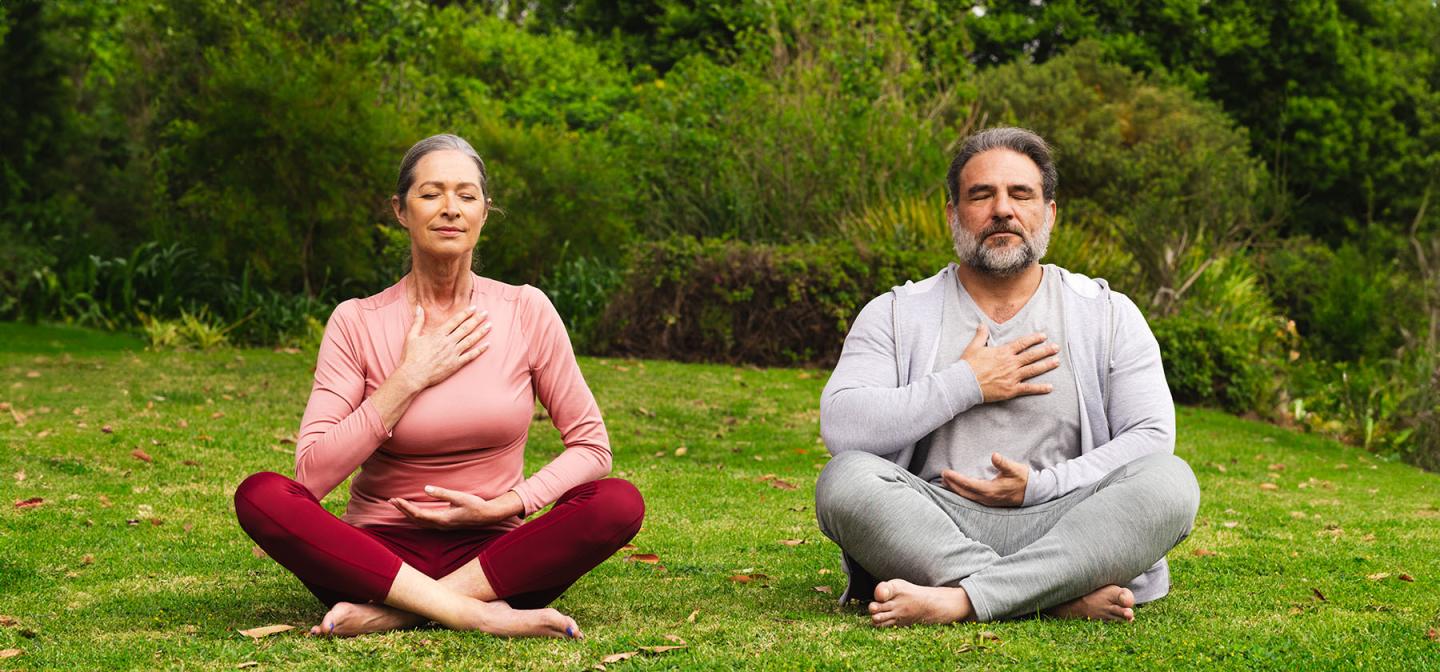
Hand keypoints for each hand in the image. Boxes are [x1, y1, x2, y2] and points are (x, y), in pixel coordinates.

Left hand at [388, 486, 521, 528]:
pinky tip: (413, 511)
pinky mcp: (445, 524)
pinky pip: (426, 522)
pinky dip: (416, 516)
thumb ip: (442, 493)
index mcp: (442, 519)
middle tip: (391, 501)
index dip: (405, 507)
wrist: (488, 516)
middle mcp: (440, 525)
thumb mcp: (459, 497)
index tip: (395, 499)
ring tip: (399, 505)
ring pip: (420, 522)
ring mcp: (443, 526)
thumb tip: (426, 488)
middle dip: (403, 510)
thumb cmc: (475, 505)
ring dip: (408, 514)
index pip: (418, 514)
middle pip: (416, 519)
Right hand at [397, 305, 490, 389]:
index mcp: (438, 334)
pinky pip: (470, 356)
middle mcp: (448, 342)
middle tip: (486, 313)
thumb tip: (419, 307)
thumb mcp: (412, 336)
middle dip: (477, 319)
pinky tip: (487, 345)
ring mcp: (453, 353)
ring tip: (489, 326)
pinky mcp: (455, 364)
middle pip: (465, 328)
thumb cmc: (411, 357)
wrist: (413, 375)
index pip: (455, 321)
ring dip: (481, 332)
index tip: (474, 308)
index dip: (466, 313)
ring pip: (470, 340)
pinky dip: (480, 350)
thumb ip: (417, 321)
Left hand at [942, 453, 1030, 506]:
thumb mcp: (1015, 469)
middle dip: (951, 485)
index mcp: (991, 490)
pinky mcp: (990, 502)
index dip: (956, 479)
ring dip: (955, 489)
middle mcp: (987, 498)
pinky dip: (962, 493)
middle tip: (941, 476)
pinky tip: (958, 489)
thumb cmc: (1024, 479)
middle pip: (964, 493)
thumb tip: (994, 455)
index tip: (945, 472)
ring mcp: (988, 502)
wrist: (1034, 493)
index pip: (968, 484)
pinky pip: (971, 498)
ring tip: (945, 482)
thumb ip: (1004, 463)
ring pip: (967, 497)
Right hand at [960, 325, 1058, 401]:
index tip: (1044, 336)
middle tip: (1056, 348)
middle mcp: (1011, 363)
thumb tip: (983, 324)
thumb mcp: (974, 347)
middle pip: (1032, 355)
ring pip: (1033, 370)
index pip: (1022, 343)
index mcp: (1003, 352)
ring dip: (1046, 365)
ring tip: (1057, 362)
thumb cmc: (968, 365)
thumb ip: (981, 335)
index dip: (1034, 339)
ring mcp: (1012, 377)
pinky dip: (1040, 388)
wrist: (964, 383)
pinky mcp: (1011, 390)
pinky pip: (1028, 388)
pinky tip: (1050, 387)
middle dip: (1045, 351)